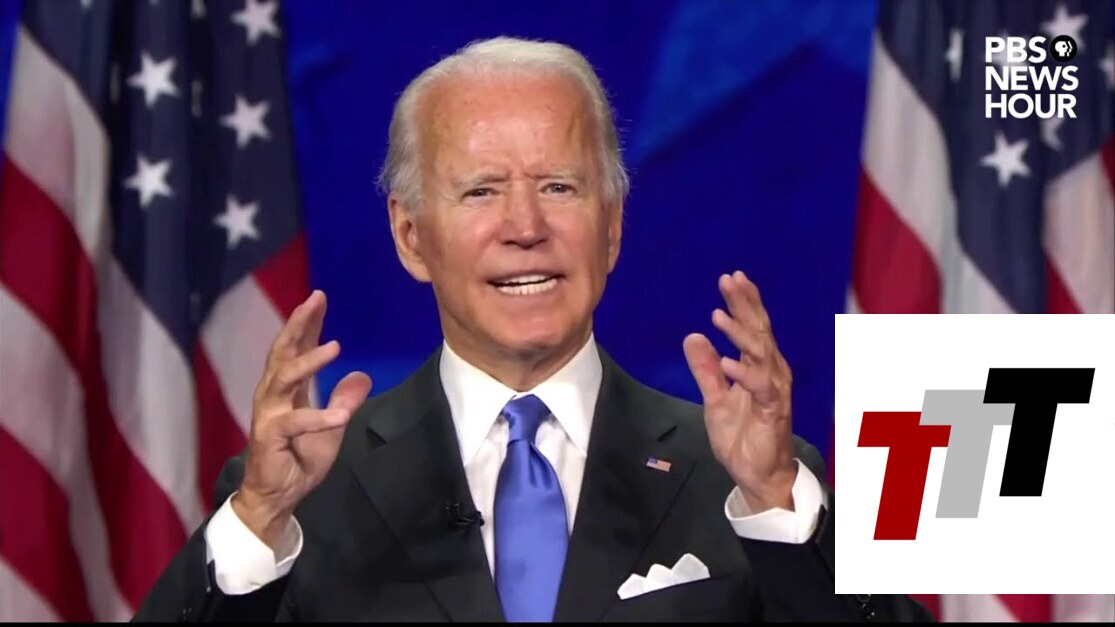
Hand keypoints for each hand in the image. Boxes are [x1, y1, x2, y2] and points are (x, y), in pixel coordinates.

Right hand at [232, 290, 371, 549]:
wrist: (279, 496)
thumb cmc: (300, 458)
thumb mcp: (333, 427)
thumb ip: (344, 401)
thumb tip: (363, 375)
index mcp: (288, 389)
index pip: (296, 348)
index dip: (308, 323)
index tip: (319, 296)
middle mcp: (273, 395)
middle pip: (284, 351)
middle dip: (299, 324)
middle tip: (315, 300)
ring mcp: (268, 414)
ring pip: (284, 378)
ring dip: (309, 362)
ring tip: (334, 347)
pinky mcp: (269, 437)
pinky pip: (296, 423)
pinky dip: (319, 418)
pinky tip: (340, 416)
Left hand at [682, 271, 795, 512]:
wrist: (758, 474)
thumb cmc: (743, 436)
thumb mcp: (715, 399)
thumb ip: (706, 370)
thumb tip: (692, 337)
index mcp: (759, 366)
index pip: (753, 327)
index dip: (743, 302)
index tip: (730, 278)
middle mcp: (771, 372)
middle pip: (760, 331)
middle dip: (745, 304)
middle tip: (728, 280)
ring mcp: (774, 391)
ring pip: (761, 354)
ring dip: (740, 334)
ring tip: (718, 316)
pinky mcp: (773, 411)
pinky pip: (761, 388)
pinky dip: (744, 374)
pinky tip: (727, 362)